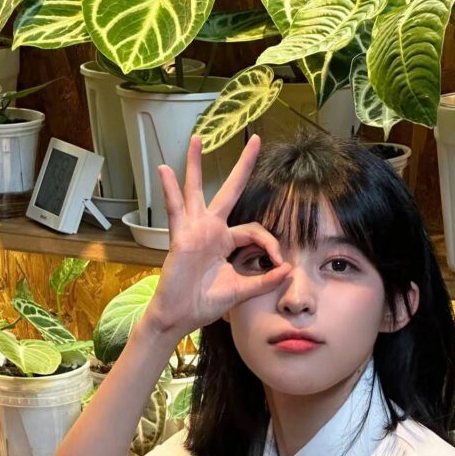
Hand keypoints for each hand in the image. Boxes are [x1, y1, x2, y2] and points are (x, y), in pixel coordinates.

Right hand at [146, 134, 291, 338]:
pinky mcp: (181, 236)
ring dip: (196, 165)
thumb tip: (289, 270)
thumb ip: (265, 281)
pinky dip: (170, 190)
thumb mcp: (242, 291)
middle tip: (254, 139)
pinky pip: (175, 209)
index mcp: (225, 241)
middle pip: (229, 191)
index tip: (280, 262)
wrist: (180, 317)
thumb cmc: (204, 303)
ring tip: (196, 138)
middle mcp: (210, 230)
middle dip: (242, 165)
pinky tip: (165, 170)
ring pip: (196, 191)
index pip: (254, 229)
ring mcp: (194, 229)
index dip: (270, 242)